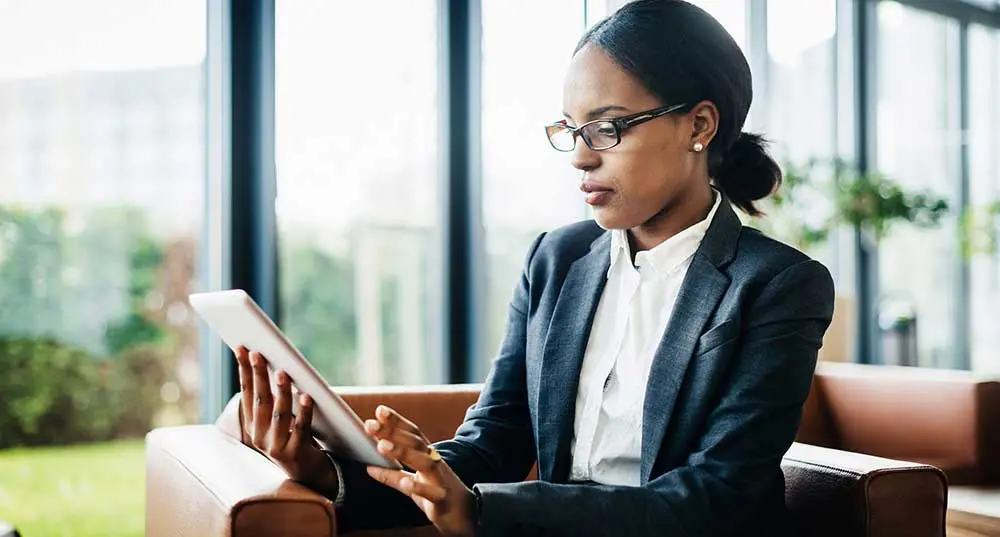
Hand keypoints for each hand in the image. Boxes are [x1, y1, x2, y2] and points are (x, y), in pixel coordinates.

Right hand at [235, 347, 337, 495]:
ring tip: (282, 372)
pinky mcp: (295, 453)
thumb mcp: (276, 417)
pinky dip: (303, 412)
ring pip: (278, 414)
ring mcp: (276, 446)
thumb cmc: (292, 435)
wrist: (306, 470)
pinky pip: (300, 429)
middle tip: (259, 353)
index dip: (244, 370)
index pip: (246, 392)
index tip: (242, 348)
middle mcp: (259, 435)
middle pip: (260, 400)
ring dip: (280, 391)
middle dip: (258, 375)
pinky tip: (306, 396)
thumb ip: (272, 395)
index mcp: (252, 423)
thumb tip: (274, 361)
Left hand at [365, 406, 476, 536]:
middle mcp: (434, 462)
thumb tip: (370, 468)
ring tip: (382, 446)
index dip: (396, 421)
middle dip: (392, 432)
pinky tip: (406, 481)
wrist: (466, 515)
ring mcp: (439, 479)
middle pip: (414, 442)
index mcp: (426, 456)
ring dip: (403, 452)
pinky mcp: (442, 498)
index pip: (411, 434)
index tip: (379, 410)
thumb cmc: (437, 495)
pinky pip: (431, 491)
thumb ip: (393, 476)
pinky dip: (418, 486)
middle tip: (371, 424)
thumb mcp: (412, 484)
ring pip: (423, 462)